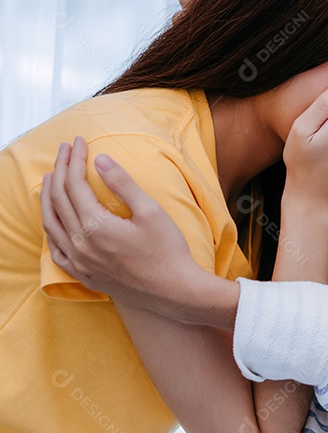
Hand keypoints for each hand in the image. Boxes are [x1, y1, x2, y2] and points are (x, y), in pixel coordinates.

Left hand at [41, 137, 204, 310]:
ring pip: (50, 223)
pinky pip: (55, 250)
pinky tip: (53, 220)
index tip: (79, 141)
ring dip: (48, 196)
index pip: (74, 184)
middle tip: (65, 150)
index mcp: (95, 226)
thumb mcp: (151, 212)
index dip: (74, 159)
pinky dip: (50, 228)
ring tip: (51, 177)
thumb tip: (101, 159)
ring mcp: (79, 261)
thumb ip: (123, 184)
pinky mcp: (83, 274)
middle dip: (60, 170)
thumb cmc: (168, 251)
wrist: (174, 291)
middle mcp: (80, 244)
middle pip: (58, 199)